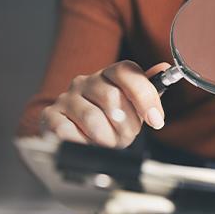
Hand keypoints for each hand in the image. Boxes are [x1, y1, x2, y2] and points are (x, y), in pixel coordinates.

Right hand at [39, 61, 170, 147]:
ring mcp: (66, 98)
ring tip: (107, 143)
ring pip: (93, 119)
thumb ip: (145, 90)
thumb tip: (163, 69)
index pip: (127, 72)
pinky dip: (84, 144)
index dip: (145, 96)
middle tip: (126, 137)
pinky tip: (87, 144)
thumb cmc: (103, 120)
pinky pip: (69, 132)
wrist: (68, 133)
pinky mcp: (51, 116)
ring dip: (106, 139)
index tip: (156, 120)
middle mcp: (85, 82)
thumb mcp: (129, 107)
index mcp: (107, 75)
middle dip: (127, 126)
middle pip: (113, 98)